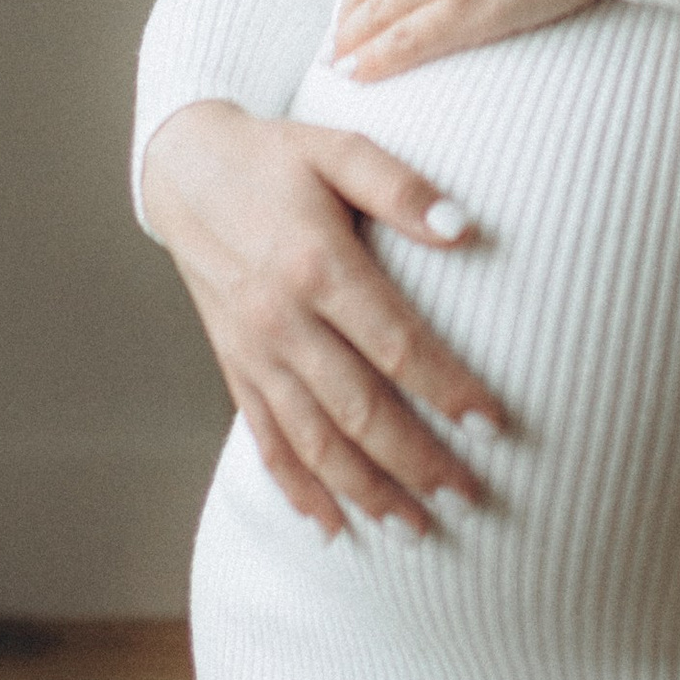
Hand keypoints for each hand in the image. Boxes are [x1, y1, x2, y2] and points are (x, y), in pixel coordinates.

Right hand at [141, 102, 505, 537]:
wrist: (185, 170)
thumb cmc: (276, 156)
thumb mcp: (339, 149)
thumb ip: (402, 190)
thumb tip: (465, 230)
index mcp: (318, 265)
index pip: (396, 345)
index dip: (447, 390)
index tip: (494, 426)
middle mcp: (283, 321)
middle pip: (359, 410)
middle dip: (417, 461)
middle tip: (471, 495)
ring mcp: (254, 352)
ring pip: (314, 441)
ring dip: (365, 491)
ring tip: (415, 530)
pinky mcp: (234, 367)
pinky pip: (265, 441)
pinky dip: (296, 489)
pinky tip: (329, 525)